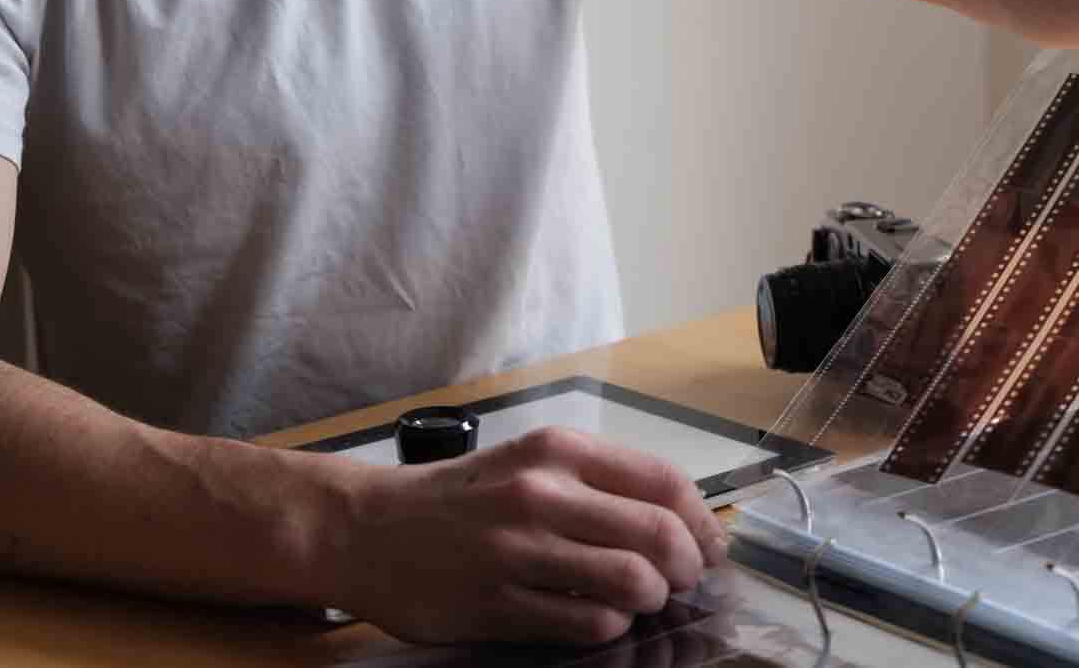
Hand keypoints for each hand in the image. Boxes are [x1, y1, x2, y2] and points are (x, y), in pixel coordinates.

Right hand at [333, 425, 726, 645]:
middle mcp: (542, 493)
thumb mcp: (530, 462)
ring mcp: (518, 550)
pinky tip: (602, 619)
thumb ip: (597, 483)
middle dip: (687, 566)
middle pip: (658, 533)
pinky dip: (610, 627)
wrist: (369, 528)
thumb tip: (676, 521)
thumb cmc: (460, 498)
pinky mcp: (496, 603)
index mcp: (558, 451)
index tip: (710, 544)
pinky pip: (585, 623)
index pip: (663, 482)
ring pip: (630, 581)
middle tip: (683, 581)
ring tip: (643, 601)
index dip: (702, 521)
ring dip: (651, 599)